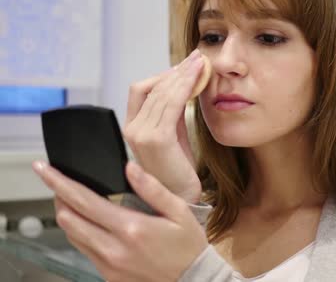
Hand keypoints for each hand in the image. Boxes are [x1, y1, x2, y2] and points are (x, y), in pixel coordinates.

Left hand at [32, 160, 207, 281]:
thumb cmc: (188, 247)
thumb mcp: (179, 212)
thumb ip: (153, 188)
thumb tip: (130, 167)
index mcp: (131, 228)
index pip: (83, 200)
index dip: (59, 182)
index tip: (44, 169)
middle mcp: (114, 249)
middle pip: (68, 218)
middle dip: (58, 196)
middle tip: (59, 181)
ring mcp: (108, 265)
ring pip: (72, 235)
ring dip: (67, 214)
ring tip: (72, 200)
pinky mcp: (108, 276)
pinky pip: (84, 250)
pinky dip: (80, 232)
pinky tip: (91, 223)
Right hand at [123, 49, 203, 202]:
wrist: (180, 198)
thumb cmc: (179, 169)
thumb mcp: (174, 135)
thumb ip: (173, 112)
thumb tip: (184, 85)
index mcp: (133, 126)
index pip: (140, 89)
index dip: (162, 75)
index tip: (184, 66)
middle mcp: (132, 128)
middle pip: (152, 87)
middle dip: (177, 71)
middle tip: (196, 58)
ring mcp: (141, 134)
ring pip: (162, 93)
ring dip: (183, 75)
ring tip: (200, 63)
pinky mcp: (157, 139)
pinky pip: (171, 105)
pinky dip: (184, 88)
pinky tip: (197, 79)